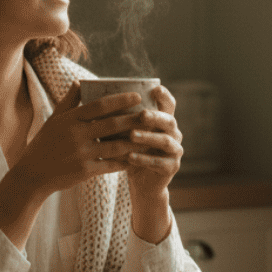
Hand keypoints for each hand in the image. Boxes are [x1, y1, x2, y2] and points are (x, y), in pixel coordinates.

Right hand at [0, 82, 178, 250]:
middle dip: (133, 119)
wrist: (31, 175)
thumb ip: (69, 102)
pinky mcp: (84, 171)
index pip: (99, 106)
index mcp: (70, 119)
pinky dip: (124, 162)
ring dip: (134, 141)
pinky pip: (110, 165)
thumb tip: (80, 82)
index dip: (120, 100)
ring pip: (115, 146)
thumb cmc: (44, 144)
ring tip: (149, 137)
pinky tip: (136, 158)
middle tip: (150, 115)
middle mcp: (76, 135)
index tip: (137, 96)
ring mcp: (81, 154)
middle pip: (111, 125)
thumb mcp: (54, 120)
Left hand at [123, 84, 182, 202]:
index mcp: (163, 120)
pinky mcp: (172, 167)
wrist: (141, 181)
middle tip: (141, 114)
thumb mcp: (124, 132)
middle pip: (169, 120)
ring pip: (165, 141)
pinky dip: (144, 159)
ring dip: (148, 137)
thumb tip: (96, 101)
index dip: (164, 96)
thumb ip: (118, 117)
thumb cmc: (130, 150)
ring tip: (132, 135)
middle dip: (155, 116)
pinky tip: (130, 156)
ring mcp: (175, 150)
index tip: (155, 89)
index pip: (168, 104)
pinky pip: (159, 162)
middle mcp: (173, 133)